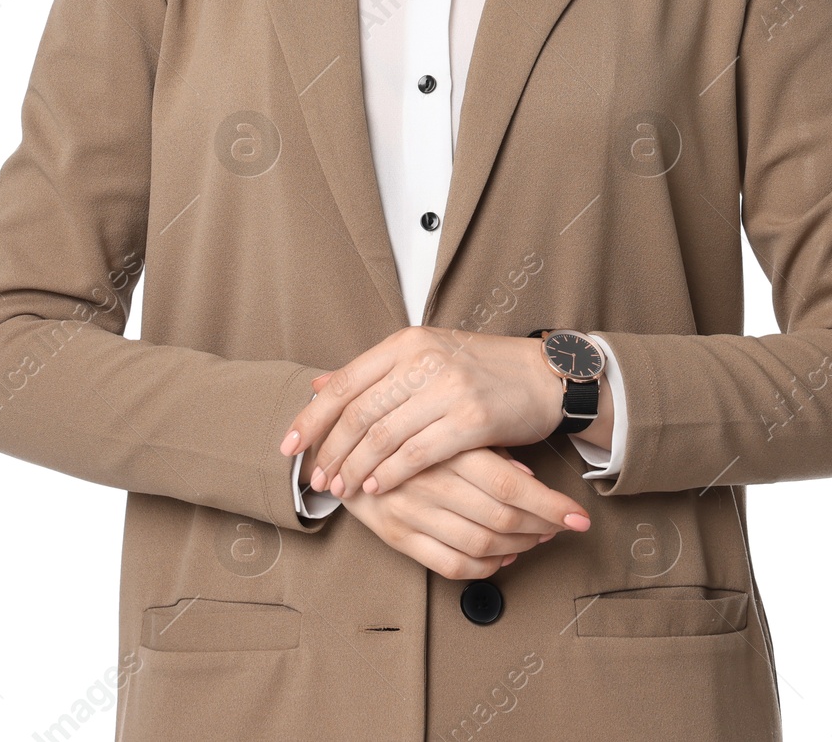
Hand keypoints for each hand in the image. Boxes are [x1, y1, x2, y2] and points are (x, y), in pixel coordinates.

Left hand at [279, 325, 584, 502]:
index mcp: (407, 341)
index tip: (289, 446)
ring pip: (383, 435)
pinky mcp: (472, 417)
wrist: (542, 376)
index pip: (346, 381)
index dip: (312, 418)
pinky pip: (419, 452)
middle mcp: (423, 358)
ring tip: (340, 490)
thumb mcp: (425, 356)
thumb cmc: (481, 370)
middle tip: (315, 480)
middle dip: (330, 451)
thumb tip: (318, 383)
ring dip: (355, 468)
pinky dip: (391, 474)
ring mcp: (448, 387)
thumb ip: (374, 373)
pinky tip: (377, 488)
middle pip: (358, 411)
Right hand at [337, 446, 585, 579]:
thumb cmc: (403, 429)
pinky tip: (502, 556)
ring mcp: (411, 512)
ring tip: (536, 538)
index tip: (578, 517)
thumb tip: (525, 473)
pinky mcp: (396, 537)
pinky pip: (451, 564)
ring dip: (518, 545)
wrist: (339, 442)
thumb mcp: (442, 422)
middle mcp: (428, 481)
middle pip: (500, 518)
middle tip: (560, 525)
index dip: (549, 504)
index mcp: (445, 447)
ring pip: (480, 543)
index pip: (508, 485)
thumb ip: (481, 447)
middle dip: (540, 527)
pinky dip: (485, 566)